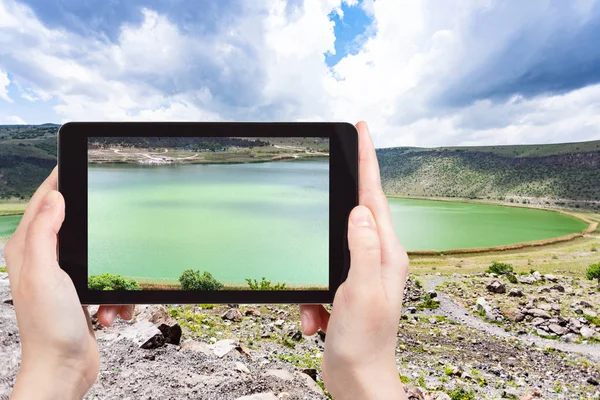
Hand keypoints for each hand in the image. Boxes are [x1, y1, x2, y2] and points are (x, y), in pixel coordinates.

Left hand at [5, 168, 133, 399]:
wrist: (64, 370)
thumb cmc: (49, 328)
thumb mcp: (45, 274)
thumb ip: (44, 233)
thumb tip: (55, 197)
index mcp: (28, 250)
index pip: (43, 202)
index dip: (59, 180)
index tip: (76, 162)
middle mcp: (44, 261)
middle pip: (76, 225)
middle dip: (100, 235)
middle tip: (112, 233)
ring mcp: (64, 278)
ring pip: (99, 255)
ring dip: (112, 276)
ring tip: (106, 299)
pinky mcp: (83, 294)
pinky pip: (108, 281)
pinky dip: (116, 297)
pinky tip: (110, 314)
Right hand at [300, 122, 408, 399]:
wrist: (358, 380)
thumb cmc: (365, 342)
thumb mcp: (360, 291)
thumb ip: (361, 248)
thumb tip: (360, 210)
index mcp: (387, 253)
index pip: (375, 196)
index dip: (368, 159)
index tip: (363, 128)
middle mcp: (378, 258)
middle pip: (356, 214)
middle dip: (341, 200)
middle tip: (335, 170)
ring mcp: (361, 273)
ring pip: (329, 250)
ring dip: (315, 281)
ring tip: (318, 313)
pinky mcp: (345, 289)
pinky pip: (320, 280)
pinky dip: (311, 302)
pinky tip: (316, 325)